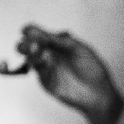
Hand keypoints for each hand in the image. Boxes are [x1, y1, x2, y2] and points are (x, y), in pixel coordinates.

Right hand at [0, 24, 122, 123]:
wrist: (97, 93)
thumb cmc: (93, 69)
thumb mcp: (80, 49)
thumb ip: (61, 40)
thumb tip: (41, 33)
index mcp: (57, 42)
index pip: (38, 33)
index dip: (31, 31)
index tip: (31, 31)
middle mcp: (49, 52)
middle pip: (28, 43)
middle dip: (27, 42)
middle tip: (34, 44)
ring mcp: (45, 65)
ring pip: (28, 55)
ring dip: (28, 51)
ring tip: (37, 50)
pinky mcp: (44, 78)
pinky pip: (30, 69)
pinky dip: (25, 64)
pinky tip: (26, 62)